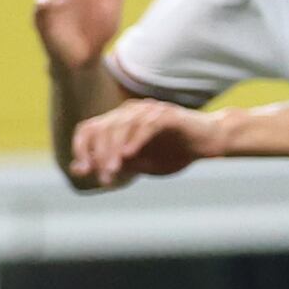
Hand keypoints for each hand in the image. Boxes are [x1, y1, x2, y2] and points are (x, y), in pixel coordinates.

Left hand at [68, 99, 210, 187]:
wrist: (209, 142)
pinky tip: (129, 155)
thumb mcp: (138, 164)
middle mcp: (131, 112)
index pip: (89, 128)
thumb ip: (112, 164)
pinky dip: (136, 140)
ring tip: (113, 171)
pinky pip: (147, 125)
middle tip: (104, 177)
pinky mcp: (168, 115)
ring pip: (123, 126)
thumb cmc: (174, 152)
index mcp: (120, 121)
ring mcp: (149, 111)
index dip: (81, 148)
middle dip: (100, 155)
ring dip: (115, 151)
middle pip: (104, 128)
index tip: (84, 170)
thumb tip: (78, 170)